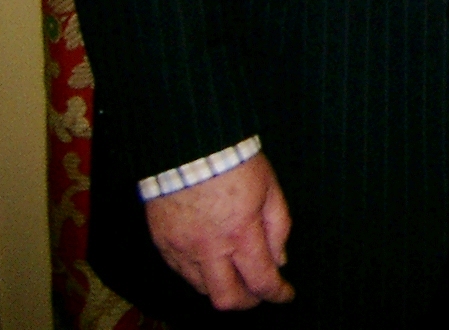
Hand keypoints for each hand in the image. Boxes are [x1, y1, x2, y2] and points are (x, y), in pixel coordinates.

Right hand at [146, 152, 294, 309]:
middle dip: (248, 301)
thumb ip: (278, 227)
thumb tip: (280, 259)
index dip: (277, 293)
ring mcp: (182, 248)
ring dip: (223, 287)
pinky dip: (200, 275)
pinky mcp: (163, 243)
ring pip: (202, 289)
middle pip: (227, 299)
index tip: (286, 294)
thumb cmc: (234, 161)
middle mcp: (209, 248)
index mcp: (240, 233)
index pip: (262, 280)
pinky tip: (212, 261)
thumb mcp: (270, 188)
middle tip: (260, 290)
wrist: (190, 145)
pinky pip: (181, 273)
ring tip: (237, 272)